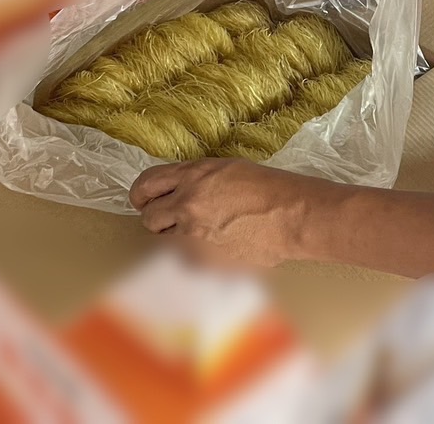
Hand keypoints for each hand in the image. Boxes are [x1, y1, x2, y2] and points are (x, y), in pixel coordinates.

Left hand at [130, 158, 320, 267]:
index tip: (143, 199)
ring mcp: (193, 238)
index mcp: (192, 177)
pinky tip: (220, 246)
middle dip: (159, 217)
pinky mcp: (204, 263)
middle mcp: (186, 206)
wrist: (292, 217)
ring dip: (178, 237)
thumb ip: (193, 180)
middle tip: (176, 216)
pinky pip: (187, 260)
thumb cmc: (266, 187)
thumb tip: (172, 192)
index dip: (141, 193)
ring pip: (166, 242)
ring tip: (206, 232)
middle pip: (149, 217)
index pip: (145, 184)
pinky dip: (197, 254)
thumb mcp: (225, 169)